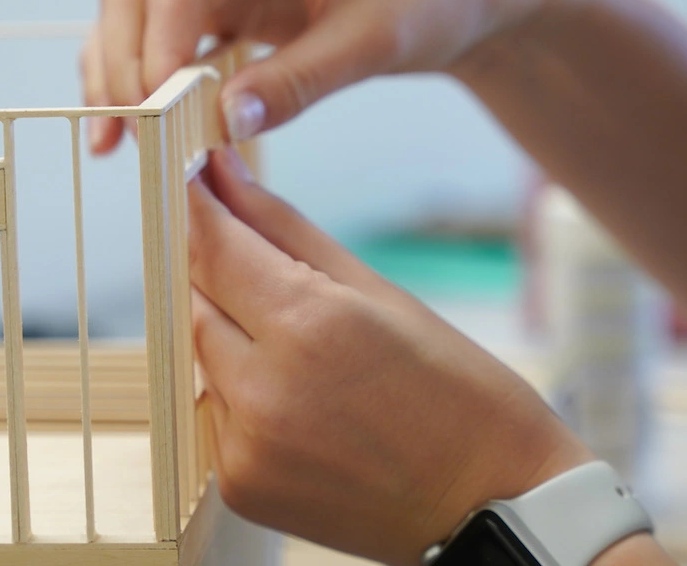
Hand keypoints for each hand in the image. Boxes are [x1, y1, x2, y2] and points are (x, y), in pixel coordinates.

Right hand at [81, 0, 559, 152]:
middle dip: (121, 62)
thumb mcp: (377, 37)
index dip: (158, 46)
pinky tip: (133, 131)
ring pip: (134, 11)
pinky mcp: (224, 2)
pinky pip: (162, 36)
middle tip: (128, 136)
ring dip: (116, 73)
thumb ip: (301, 79)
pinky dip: (144, 80)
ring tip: (113, 143)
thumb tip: (225, 125)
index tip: (156, 113)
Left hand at [189, 149, 591, 563]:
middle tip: (257, 262)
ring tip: (301, 346)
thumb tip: (225, 176)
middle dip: (217, 274)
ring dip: (229, 337)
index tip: (192, 179)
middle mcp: (264, 389)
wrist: (494, 509)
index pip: (215, 247)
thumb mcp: (381, 294)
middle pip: (197, 302)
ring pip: (200, 358)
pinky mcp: (240, 484)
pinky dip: (238, 393)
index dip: (198, 207)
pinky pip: (213, 413)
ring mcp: (246, 445)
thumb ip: (287, 232)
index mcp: (309, 327)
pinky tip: (296, 397)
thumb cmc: (460, 398)